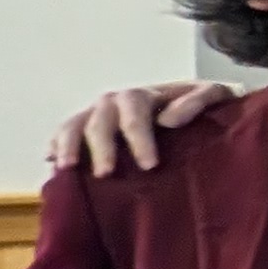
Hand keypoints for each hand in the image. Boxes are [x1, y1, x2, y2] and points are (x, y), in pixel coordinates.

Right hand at [50, 81, 220, 175]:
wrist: (207, 111)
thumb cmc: (212, 106)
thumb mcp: (216, 95)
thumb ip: (197, 102)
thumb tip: (168, 120)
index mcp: (146, 94)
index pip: (135, 114)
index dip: (138, 138)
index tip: (149, 164)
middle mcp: (117, 101)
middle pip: (101, 119)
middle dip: (101, 146)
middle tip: (106, 174)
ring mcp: (100, 113)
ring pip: (76, 123)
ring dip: (68, 143)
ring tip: (65, 167)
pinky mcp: (91, 128)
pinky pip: (67, 132)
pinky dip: (57, 142)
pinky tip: (51, 160)